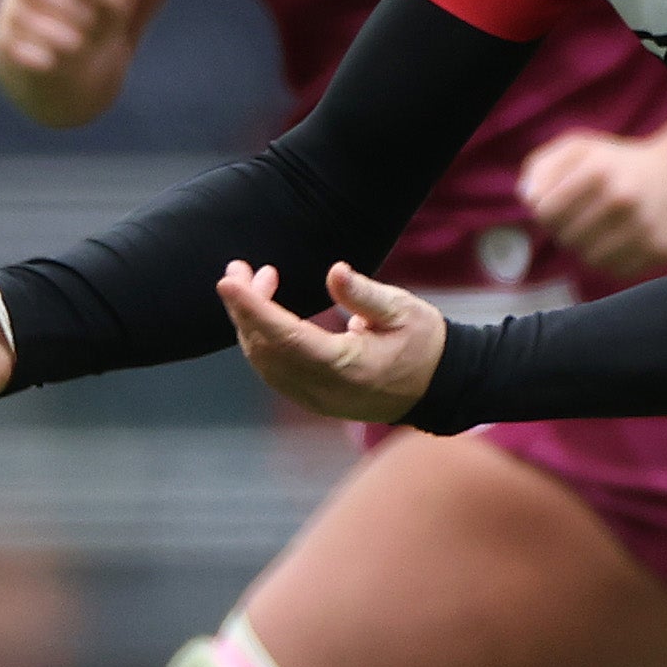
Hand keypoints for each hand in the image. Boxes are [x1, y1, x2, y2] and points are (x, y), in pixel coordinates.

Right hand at [0, 0, 155, 127]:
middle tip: (96, 27)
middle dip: (76, 12)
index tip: (120, 7)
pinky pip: (14, 46)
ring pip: (25, 16)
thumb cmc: (94, 12)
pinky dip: (36, 55)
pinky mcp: (4, 41)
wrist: (61, 51)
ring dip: (57, 34)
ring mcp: (12, 10)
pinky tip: (53, 61)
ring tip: (79, 45)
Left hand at [220, 260, 442, 423]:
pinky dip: (260, 338)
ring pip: (263, 361)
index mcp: (346, 367)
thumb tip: (335, 272)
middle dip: (243, 308)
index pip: (286, 337)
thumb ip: (364, 294)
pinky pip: (272, 370)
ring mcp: (315, 399)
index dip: (252, 309)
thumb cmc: (423, 343)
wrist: (437, 388)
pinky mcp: (312, 398)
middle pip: (265, 349)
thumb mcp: (403, 310)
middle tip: (240, 268)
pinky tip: (264, 311)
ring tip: (256, 280)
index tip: (229, 281)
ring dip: (249, 322)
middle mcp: (324, 389)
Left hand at [512, 124, 666, 281]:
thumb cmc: (618, 164)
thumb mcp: (579, 149)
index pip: (545, 212)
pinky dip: (612, 260)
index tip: (558, 205)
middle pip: (566, 238)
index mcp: (598, 170)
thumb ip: (542, 167)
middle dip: (567, 230)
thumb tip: (529, 199)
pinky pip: (616, 271)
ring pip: (589, 259)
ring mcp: (644, 228)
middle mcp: (623, 199)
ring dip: (588, 248)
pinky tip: (620, 241)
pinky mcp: (660, 251)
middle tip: (583, 217)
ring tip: (600, 230)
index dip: (546, 212)